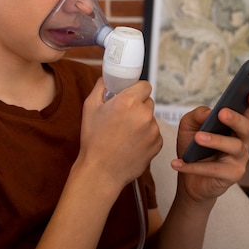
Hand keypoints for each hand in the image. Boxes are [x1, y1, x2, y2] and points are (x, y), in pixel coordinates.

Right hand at [77, 78, 162, 195]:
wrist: (101, 171)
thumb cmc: (93, 140)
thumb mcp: (90, 107)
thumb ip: (101, 87)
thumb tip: (108, 78)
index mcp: (128, 101)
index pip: (144, 85)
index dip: (136, 90)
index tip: (129, 96)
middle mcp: (144, 114)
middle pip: (148, 101)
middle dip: (138, 106)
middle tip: (123, 117)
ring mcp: (153, 130)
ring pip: (151, 118)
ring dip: (142, 122)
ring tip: (124, 134)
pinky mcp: (158, 144)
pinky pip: (154, 133)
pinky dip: (146, 136)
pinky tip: (131, 144)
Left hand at [171, 91, 248, 203]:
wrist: (189, 178)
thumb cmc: (193, 148)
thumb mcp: (189, 126)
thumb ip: (197, 115)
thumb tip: (208, 113)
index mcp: (236, 125)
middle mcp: (243, 140)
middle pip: (246, 127)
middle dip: (235, 119)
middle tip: (222, 113)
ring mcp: (239, 158)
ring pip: (234, 147)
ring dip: (216, 141)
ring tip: (198, 138)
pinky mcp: (232, 175)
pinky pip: (215, 169)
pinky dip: (195, 167)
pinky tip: (178, 163)